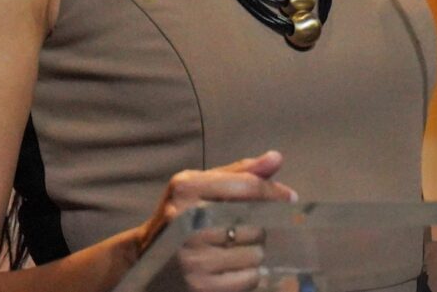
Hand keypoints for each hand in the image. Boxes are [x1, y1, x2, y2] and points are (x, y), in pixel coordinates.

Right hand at [135, 150, 297, 291]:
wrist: (146, 256)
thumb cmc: (185, 214)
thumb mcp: (204, 184)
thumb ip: (241, 172)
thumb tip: (276, 158)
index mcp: (187, 187)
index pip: (246, 186)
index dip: (274, 192)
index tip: (290, 198)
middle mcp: (187, 220)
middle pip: (254, 221)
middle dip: (260, 224)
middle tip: (248, 228)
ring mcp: (192, 256)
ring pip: (254, 251)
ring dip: (255, 250)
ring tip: (237, 247)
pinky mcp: (199, 286)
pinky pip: (249, 277)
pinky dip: (250, 273)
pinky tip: (234, 266)